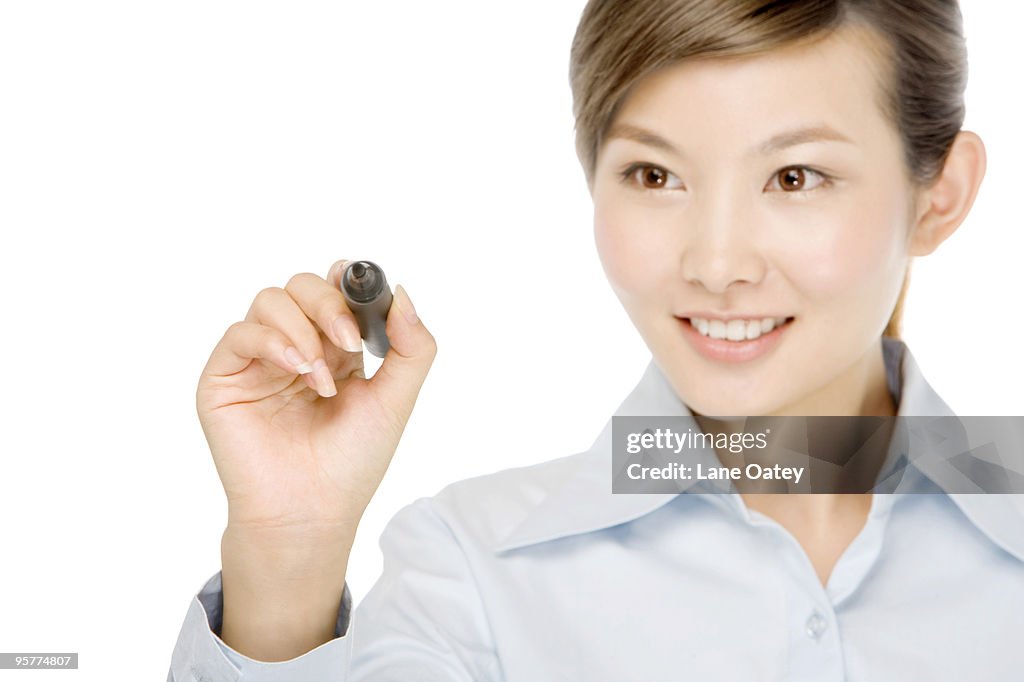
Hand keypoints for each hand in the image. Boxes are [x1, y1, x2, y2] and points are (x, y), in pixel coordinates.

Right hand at [196, 259, 436, 538]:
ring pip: (270, 300)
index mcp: (334, 348)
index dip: (349, 282)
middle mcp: (294, 347)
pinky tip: (297, 369)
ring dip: (303, 329)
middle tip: (349, 341)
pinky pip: (240, 333)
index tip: (369, 293)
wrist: (311, 513)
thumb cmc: (351, 462)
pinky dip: (272, 341)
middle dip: (329, 304)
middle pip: (302, 286)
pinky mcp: (224, 378)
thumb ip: (412, 347)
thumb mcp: (396, 400)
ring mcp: (258, 361)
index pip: (334, 290)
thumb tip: (404, 294)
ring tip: (321, 378)